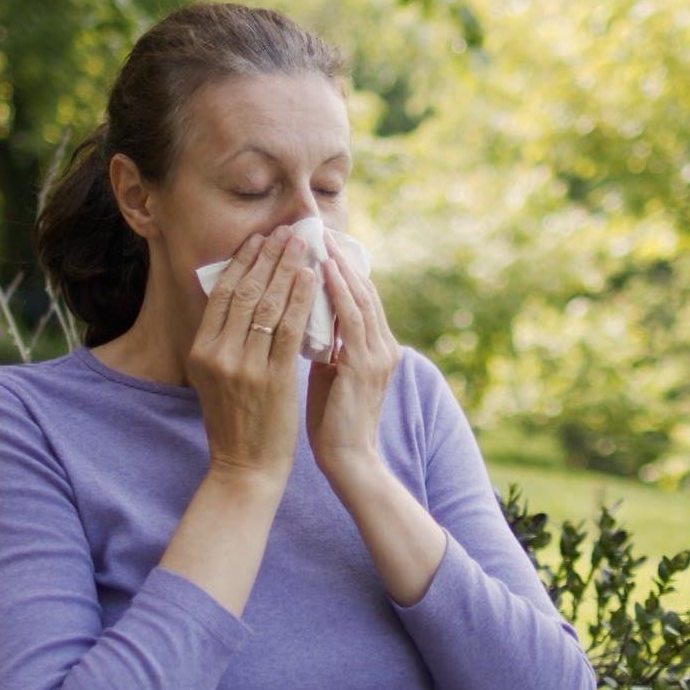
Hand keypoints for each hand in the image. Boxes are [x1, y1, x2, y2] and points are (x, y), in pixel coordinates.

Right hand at [187, 226, 317, 485]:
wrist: (246, 467)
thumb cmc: (236, 420)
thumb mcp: (215, 376)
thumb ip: (221, 340)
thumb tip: (236, 296)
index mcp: (201, 350)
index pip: (222, 294)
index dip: (242, 262)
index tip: (259, 239)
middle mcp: (219, 354)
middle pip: (245, 292)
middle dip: (268, 257)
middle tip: (286, 231)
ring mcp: (245, 366)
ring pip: (268, 305)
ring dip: (287, 269)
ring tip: (302, 245)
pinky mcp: (274, 379)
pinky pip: (290, 329)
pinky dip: (301, 299)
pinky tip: (311, 278)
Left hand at [307, 235, 400, 480]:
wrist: (348, 460)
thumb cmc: (332, 421)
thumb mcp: (330, 373)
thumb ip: (327, 345)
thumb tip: (305, 318)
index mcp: (377, 348)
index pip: (361, 297)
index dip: (342, 268)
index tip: (319, 243)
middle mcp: (384, 346)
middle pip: (364, 289)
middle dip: (341, 258)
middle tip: (317, 229)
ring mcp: (378, 354)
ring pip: (359, 297)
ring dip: (338, 265)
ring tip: (318, 239)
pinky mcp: (364, 364)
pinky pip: (351, 317)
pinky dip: (338, 291)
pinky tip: (322, 270)